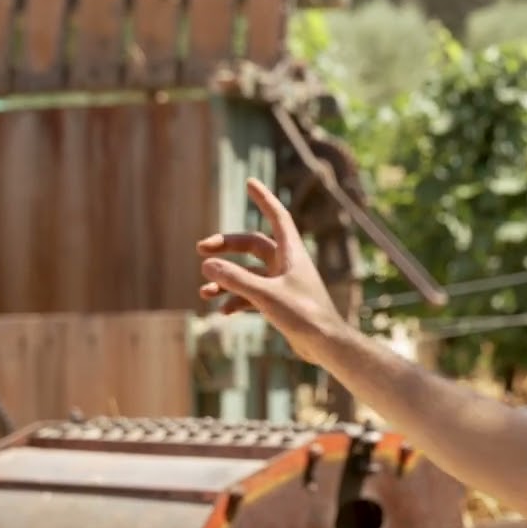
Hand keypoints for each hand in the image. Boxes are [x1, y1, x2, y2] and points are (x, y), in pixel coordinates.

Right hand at [196, 178, 346, 364]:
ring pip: (249, 273)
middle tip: (201, 250)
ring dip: (226, 279)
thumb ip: (235, 279)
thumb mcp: (265, 295)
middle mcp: (288, 264)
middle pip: (253, 245)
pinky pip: (252, 295)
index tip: (250, 182)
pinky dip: (236, 300)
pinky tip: (222, 312)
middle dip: (226, 247)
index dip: (264, 199)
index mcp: (292, 253)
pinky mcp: (281, 303)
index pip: (277, 216)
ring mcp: (284, 283)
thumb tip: (207, 265)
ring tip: (204, 291)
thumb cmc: (303, 315)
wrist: (326, 345)